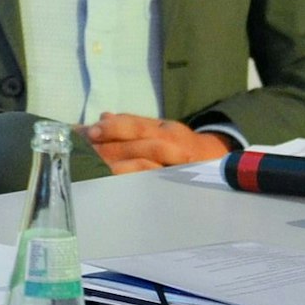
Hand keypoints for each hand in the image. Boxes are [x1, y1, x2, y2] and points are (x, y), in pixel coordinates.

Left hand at [84, 112, 232, 173]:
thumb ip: (131, 124)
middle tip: (86, 154)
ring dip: (122, 168)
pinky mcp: (177, 185)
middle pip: (141, 145)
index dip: (114, 127)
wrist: (218, 162)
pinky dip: (137, 185)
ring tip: (99, 171)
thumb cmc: (179, 145)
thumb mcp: (158, 130)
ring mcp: (179, 167)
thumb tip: (103, 116)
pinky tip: (118, 188)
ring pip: (149, 166)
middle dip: (112, 150)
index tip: (91, 131)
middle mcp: (175, 145)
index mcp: (165, 129)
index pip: (137, 124)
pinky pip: (156, 185)